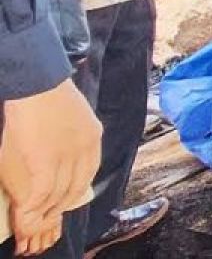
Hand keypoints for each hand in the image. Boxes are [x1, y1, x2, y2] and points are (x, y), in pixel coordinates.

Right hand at [1, 81, 100, 247]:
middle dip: (59, 207)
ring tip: (33, 221)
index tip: (63, 201)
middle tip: (45, 218)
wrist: (35, 81)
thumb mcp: (74, 116)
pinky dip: (33, 207)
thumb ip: (75, 137)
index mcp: (93, 136)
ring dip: (44, 212)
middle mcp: (85, 148)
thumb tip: (63, 159)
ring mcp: (66, 156)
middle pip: (74, 188)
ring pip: (57, 194)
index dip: (75, 192)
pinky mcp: (45, 160)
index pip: (89, 174)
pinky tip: (26, 213)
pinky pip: (41, 192)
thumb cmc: (47, 92)